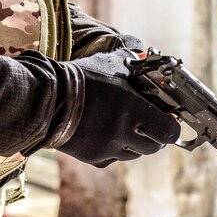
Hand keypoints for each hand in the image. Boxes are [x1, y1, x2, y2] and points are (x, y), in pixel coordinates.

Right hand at [57, 49, 179, 166]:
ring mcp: (107, 150)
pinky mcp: (92, 158)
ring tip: (130, 128)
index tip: (169, 118)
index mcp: (133, 112)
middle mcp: (123, 135)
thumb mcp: (108, 64)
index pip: (167, 131)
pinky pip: (113, 159)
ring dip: (137, 144)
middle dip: (157, 136)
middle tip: (154, 124)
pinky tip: (109, 136)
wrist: (45, 100)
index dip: (171, 126)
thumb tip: (143, 56)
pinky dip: (116, 150)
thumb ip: (130, 63)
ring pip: (134, 154)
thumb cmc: (79, 78)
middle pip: (153, 146)